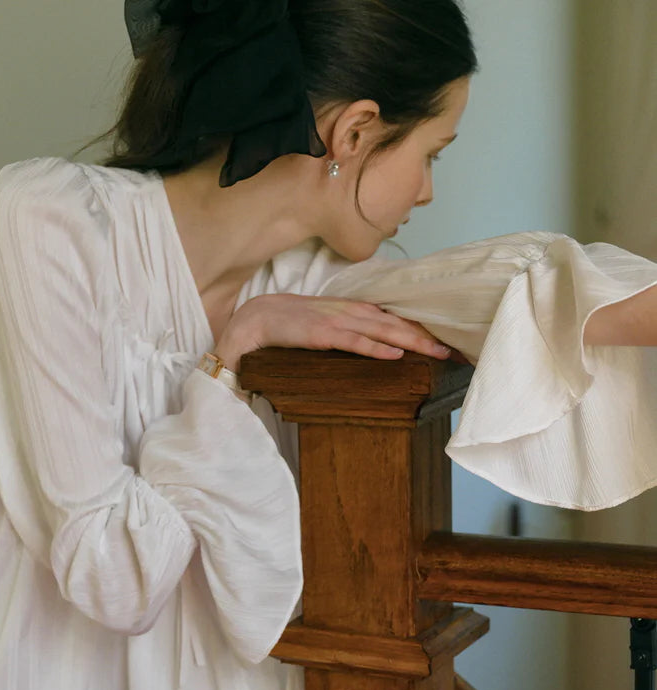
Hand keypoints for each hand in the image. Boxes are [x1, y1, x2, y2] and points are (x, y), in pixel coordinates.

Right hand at [214, 293, 454, 370]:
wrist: (257, 318)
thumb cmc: (293, 324)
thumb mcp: (329, 324)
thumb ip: (354, 331)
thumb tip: (382, 345)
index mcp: (355, 310)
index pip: (397, 318)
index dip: (425, 328)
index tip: (450, 341)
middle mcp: (352, 312)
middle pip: (399, 323)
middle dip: (429, 336)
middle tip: (457, 350)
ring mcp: (338, 321)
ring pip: (384, 330)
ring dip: (412, 341)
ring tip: (438, 352)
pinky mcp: (322, 334)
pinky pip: (354, 341)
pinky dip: (376, 347)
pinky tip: (395, 354)